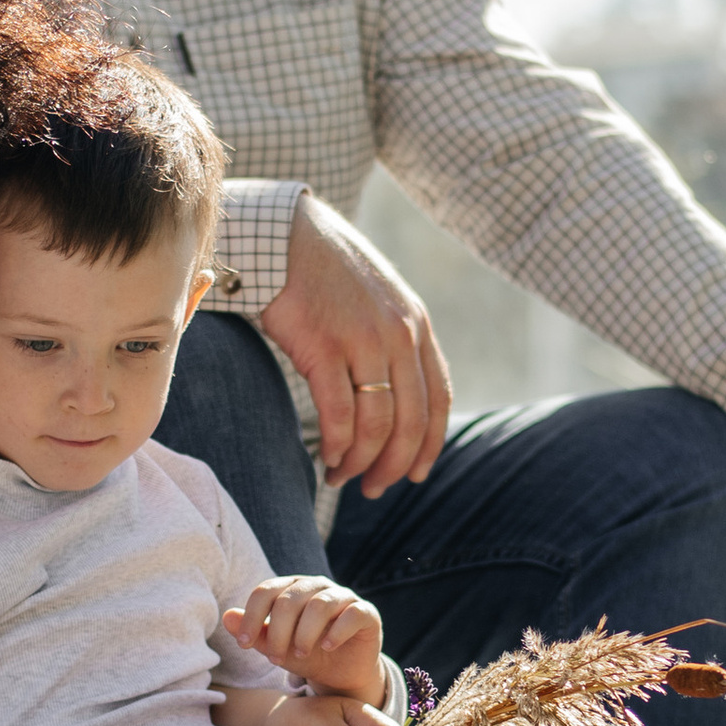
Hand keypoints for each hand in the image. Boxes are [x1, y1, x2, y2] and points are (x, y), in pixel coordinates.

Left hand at [224, 574, 388, 702]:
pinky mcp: (366, 612)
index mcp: (291, 588)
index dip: (252, 616)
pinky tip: (327, 648)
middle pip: (290, 599)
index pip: (266, 591)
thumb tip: (227, 617)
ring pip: (319, 605)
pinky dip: (337, 631)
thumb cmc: (307, 656)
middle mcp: (316, 586)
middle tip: (275, 659)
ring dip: (305, 634)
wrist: (342, 675)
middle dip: (278, 632)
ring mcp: (343, 596)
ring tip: (300, 655)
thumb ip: (256, 634)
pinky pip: (352, 613)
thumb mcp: (278, 649)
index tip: (243, 645)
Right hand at [259, 193, 452, 494]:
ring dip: (360, 462)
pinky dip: (336, 445)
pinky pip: (339, 414)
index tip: (415, 474)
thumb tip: (397, 403)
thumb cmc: (328, 275)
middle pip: (410, 421)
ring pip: (376, 424)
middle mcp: (398, 334)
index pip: (438, 399)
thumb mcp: (381, 301)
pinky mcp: (323, 346)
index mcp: (417, 326)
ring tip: (340, 476)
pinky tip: (327, 455)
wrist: (286, 238)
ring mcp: (363, 340)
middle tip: (372, 488)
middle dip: (394, 466)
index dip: (430, 445)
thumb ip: (397, 344)